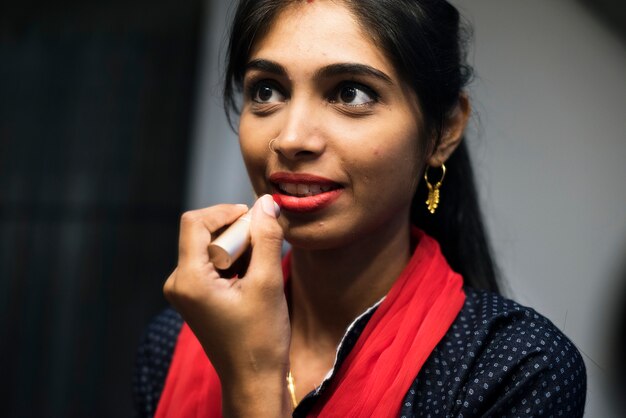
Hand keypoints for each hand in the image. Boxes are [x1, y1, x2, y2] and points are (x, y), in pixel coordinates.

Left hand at [163, 194, 290, 415]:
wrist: (254, 379)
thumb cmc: (260, 338)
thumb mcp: (267, 283)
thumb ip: (267, 239)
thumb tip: (267, 202)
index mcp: (188, 279)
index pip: (195, 222)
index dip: (224, 212)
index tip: (253, 217)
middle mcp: (178, 283)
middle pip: (202, 234)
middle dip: (235, 232)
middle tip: (264, 244)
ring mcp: (184, 291)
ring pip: (208, 248)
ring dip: (237, 247)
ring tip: (261, 264)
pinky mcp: (195, 297)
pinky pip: (210, 264)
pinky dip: (233, 261)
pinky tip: (253, 276)